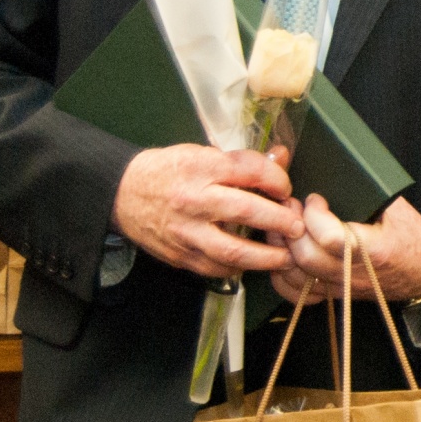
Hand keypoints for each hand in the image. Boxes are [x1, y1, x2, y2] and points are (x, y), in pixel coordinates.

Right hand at [112, 143, 302, 277]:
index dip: (277, 179)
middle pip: (245, 210)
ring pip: (230, 249)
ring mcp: (184, 231)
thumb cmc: (169, 171)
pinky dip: (237, 269)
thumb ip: (243, 161)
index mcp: (201, 167)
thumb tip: (282, 157)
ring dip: (264, 257)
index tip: (286, 189)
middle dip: (278, 220)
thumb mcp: (203, 153)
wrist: (122, 192)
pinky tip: (251, 265)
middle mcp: (193, 199)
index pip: (250, 171)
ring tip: (285, 257)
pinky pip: (214, 268)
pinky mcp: (178, 254)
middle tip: (298, 227)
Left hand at [270, 192, 420, 303]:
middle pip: (307, 257)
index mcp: (375, 250)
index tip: (315, 198)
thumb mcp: (399, 209)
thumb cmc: (414, 238)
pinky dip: (283, 275)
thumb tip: (333, 173)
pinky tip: (284, 254)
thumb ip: (370, 195)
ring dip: (282, 248)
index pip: (331, 238)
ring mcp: (342, 288)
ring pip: (296, 276)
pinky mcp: (334, 295)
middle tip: (292, 206)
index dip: (314, 215)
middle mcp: (355, 274)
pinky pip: (297, 293)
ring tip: (283, 225)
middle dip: (292, 227)